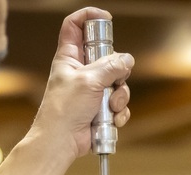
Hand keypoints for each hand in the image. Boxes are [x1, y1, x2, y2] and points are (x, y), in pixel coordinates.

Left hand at [34, 7, 133, 157]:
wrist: (62, 141)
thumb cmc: (64, 110)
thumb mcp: (88, 80)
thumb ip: (111, 67)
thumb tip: (127, 60)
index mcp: (69, 57)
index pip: (74, 26)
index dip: (89, 17)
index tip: (105, 19)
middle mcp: (81, 71)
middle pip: (107, 56)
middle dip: (117, 69)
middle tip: (113, 78)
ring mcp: (92, 90)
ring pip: (118, 83)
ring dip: (119, 96)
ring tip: (110, 106)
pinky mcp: (101, 108)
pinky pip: (119, 104)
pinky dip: (119, 112)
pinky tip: (112, 119)